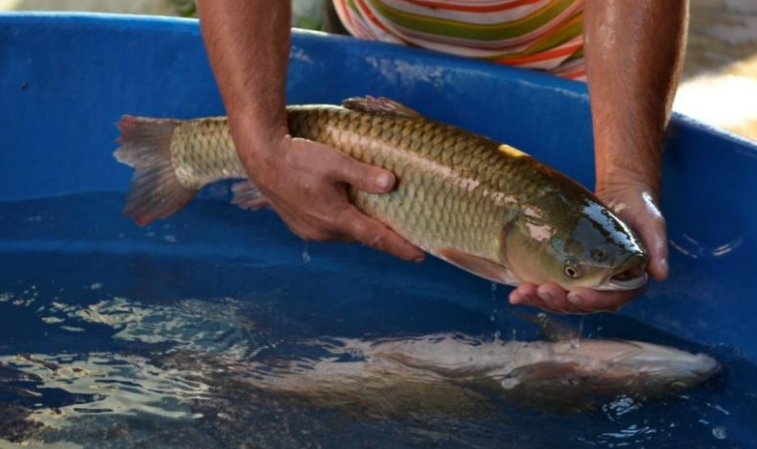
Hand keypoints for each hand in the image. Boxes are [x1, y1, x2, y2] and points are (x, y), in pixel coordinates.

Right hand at [240, 133, 425, 261]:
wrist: (262, 158)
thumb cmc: (299, 158)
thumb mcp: (336, 162)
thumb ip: (364, 174)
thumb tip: (391, 184)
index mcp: (336, 219)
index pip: (376, 238)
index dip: (400, 248)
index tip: (421, 256)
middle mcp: (324, 232)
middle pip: (362, 235)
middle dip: (381, 233)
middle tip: (403, 226)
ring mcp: (310, 231)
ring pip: (345, 232)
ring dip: (360, 225)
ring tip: (375, 214)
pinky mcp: (300, 226)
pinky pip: (330, 229)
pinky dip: (343, 222)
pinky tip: (346, 208)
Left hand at [508, 179, 666, 313]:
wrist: (620, 195)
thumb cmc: (639, 209)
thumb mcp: (652, 223)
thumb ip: (657, 247)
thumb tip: (660, 274)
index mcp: (627, 284)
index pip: (609, 301)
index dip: (592, 301)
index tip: (575, 294)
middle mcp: (603, 289)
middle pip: (579, 305)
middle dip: (559, 301)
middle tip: (541, 291)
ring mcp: (582, 283)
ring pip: (560, 300)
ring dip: (541, 299)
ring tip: (522, 293)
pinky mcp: (564, 274)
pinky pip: (548, 287)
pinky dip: (531, 291)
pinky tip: (515, 293)